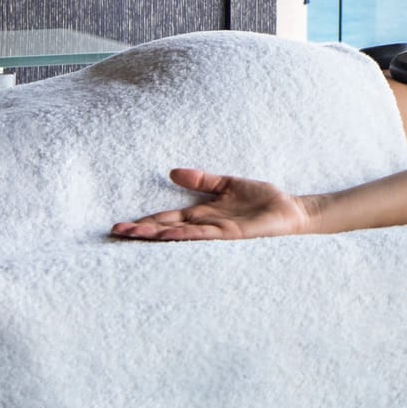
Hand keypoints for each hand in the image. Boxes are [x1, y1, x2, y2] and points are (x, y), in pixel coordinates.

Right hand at [110, 168, 312, 241]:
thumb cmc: (262, 200)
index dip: (144, 221)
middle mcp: (205, 225)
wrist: (291, 211)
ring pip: (181, 235)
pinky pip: (205, 235)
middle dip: (142, 231)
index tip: (120, 225)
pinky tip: (170, 235)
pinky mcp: (233, 236)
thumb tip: (174, 172)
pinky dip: (187, 235)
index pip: (166, 218)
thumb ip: (203, 180)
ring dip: (158, 235)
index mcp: (202, 213)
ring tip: (134, 235)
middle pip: (167, 229)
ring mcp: (217, 233)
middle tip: (115, 233)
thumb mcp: (228, 184)